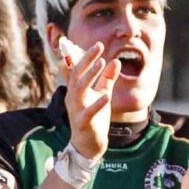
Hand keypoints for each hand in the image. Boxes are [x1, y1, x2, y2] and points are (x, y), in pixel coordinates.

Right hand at [58, 37, 115, 159]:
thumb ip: (107, 79)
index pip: (78, 69)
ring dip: (90, 75)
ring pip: (80, 90)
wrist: (88, 144)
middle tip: (98, 47)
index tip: (98, 44)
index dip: (87, 56)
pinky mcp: (83, 123)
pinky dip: (97, 103)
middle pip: (77, 75)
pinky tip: (107, 95)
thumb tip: (115, 61)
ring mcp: (77, 110)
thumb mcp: (101, 94)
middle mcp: (73, 98)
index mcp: (76, 90)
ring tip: (102, 63)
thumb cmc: (93, 118)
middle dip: (87, 60)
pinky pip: (89, 112)